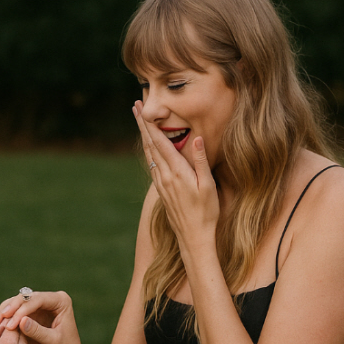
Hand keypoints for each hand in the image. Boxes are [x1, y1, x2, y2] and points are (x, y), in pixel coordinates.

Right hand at [0, 290, 86, 343]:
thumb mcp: (54, 343)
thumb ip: (38, 331)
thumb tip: (20, 321)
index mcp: (60, 301)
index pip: (38, 299)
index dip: (22, 310)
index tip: (11, 323)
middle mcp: (49, 301)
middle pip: (25, 298)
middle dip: (11, 309)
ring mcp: (38, 308)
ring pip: (16, 304)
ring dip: (5, 313)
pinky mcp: (29, 317)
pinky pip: (13, 314)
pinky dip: (5, 320)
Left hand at [133, 101, 220, 245]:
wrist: (194, 236)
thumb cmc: (206, 212)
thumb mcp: (208, 185)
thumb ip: (201, 161)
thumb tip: (197, 138)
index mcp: (176, 171)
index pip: (160, 142)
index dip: (150, 125)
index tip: (142, 110)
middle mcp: (164, 176)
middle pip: (150, 145)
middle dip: (142, 125)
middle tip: (135, 107)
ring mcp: (161, 183)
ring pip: (149, 155)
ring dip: (144, 136)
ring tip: (139, 122)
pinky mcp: (161, 190)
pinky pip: (152, 165)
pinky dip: (148, 151)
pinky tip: (148, 147)